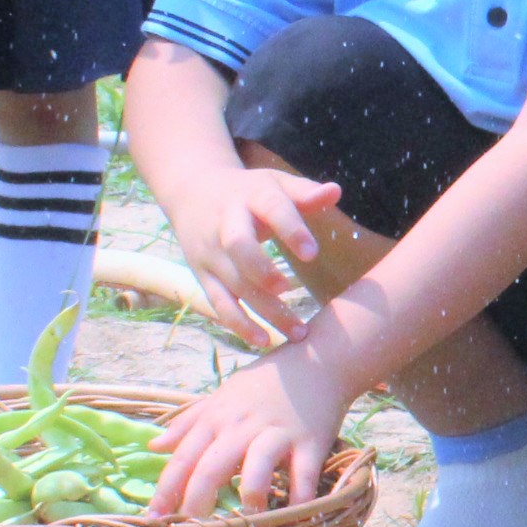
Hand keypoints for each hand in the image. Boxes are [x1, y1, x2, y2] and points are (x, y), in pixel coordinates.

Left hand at [149, 349, 353, 517]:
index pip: (183, 457)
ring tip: (245, 524)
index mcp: (216, 419)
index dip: (166, 489)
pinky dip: (300, 497)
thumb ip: (187, 422)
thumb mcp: (221, 397)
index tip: (154, 518)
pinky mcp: (310, 440)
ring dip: (249, 498)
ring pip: (256, 468)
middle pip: (212, 467)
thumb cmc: (264, 382)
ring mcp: (276, 433)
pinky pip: (303, 473)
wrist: (316, 360)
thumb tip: (154, 445)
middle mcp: (241, 427)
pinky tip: (297, 516)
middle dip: (197, 502)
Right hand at [166, 165, 339, 348]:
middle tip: (288, 289)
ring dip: (264, 310)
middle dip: (261, 270)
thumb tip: (335, 191)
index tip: (312, 254)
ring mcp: (211, 253)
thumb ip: (304, 193)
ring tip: (299, 332)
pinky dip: (240, 324)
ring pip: (233, 283)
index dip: (290, 230)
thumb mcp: (273, 185)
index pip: (270, 210)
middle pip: (238, 247)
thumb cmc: (248, 192)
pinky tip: (265, 341)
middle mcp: (226, 225)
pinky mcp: (203, 276)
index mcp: (250, 197)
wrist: (191, 192)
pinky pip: (220, 304)